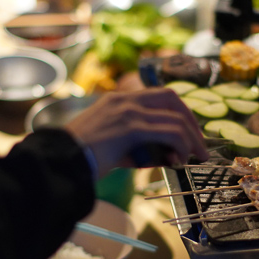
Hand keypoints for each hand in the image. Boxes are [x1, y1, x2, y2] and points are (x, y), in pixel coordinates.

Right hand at [65, 88, 209, 178]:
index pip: (158, 96)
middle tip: (199, 144)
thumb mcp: (114, 146)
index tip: (188, 133)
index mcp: (118, 101)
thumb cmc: (82, 159)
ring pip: (175, 117)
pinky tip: (180, 160)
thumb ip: (139, 147)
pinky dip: (182, 145)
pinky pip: (169, 131)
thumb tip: (168, 156)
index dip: (179, 113)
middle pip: (172, 98)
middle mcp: (124, 100)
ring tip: (196, 156)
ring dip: (191, 138)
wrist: (58, 162)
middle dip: (191, 121)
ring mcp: (128, 110)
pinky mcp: (131, 126)